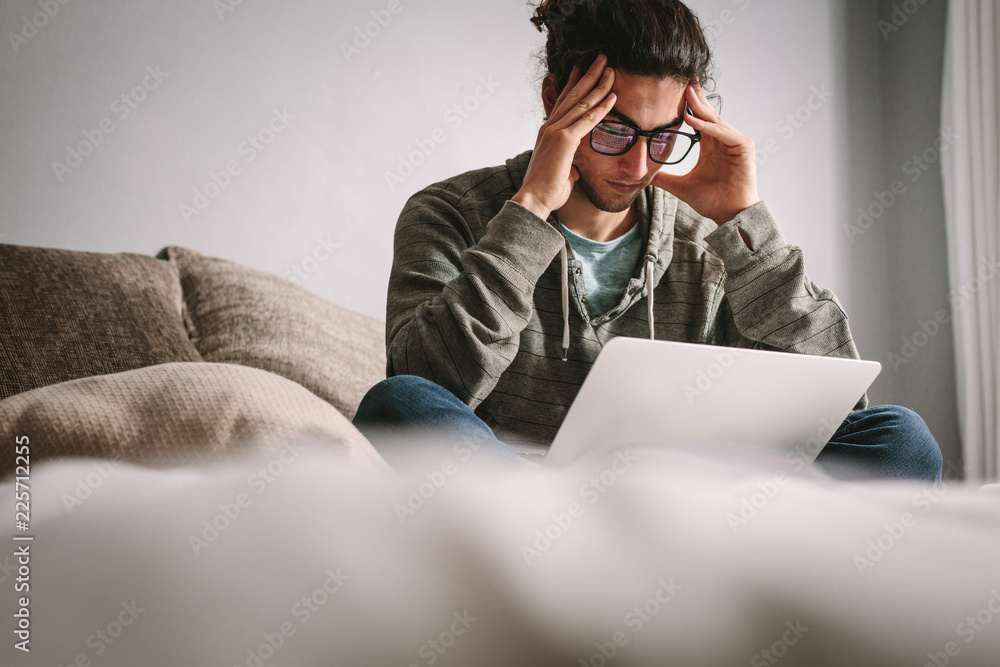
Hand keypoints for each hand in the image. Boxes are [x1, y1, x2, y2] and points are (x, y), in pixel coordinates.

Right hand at [512, 55, 616, 220]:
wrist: (534, 200)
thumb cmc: (546, 191)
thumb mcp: (559, 173)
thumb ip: (567, 166)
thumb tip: (574, 171)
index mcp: (547, 132)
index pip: (563, 102)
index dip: (574, 85)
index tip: (582, 70)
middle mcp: (550, 127)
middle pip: (572, 95)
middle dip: (588, 75)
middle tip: (601, 59)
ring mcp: (556, 131)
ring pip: (581, 102)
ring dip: (598, 84)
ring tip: (611, 69)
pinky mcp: (564, 140)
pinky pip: (587, 119)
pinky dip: (601, 107)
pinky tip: (613, 96)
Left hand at [653, 83, 759, 225]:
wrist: (728, 214)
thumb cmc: (711, 200)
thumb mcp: (681, 186)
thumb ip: (665, 179)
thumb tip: (645, 177)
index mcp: (711, 145)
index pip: (699, 120)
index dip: (689, 106)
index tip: (675, 92)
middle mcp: (723, 140)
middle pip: (708, 115)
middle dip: (696, 99)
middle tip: (683, 81)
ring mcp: (735, 142)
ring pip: (715, 121)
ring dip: (700, 108)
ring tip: (686, 95)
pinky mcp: (743, 147)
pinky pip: (724, 133)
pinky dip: (708, 127)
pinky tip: (693, 120)